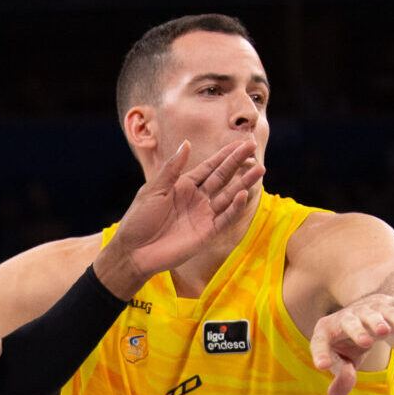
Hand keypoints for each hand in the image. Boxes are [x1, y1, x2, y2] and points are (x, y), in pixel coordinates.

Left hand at [97, 139, 264, 295]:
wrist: (134, 252)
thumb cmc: (139, 220)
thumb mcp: (154, 190)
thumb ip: (172, 169)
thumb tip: (187, 143)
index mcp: (184, 186)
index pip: (210, 167)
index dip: (225, 155)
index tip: (241, 143)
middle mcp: (197, 199)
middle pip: (222, 177)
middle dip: (238, 163)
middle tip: (253, 147)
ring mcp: (203, 216)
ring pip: (228, 196)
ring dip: (243, 183)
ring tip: (259, 169)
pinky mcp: (206, 233)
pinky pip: (224, 218)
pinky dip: (234, 207)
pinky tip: (242, 194)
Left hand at [309, 293, 393, 394]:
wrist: (370, 314)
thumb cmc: (350, 343)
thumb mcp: (345, 361)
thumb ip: (341, 377)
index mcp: (326, 331)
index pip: (319, 341)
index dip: (321, 353)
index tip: (323, 367)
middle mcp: (344, 318)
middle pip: (348, 323)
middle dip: (356, 331)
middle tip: (365, 343)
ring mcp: (364, 311)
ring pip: (370, 315)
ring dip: (376, 323)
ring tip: (383, 333)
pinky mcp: (384, 308)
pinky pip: (391, 313)